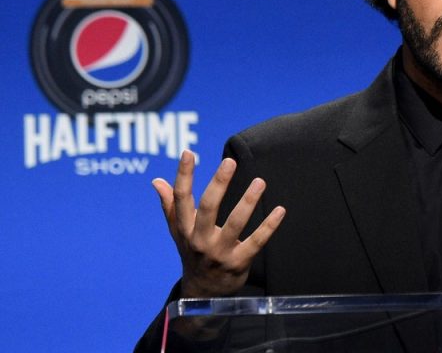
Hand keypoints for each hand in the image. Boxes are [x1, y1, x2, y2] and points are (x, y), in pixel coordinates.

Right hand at [152, 150, 285, 297]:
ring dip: (248, 202)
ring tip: (260, 181)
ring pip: (235, 224)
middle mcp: (200, 240)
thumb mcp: (179, 232)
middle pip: (208, 208)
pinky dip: (269, 226)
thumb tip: (156, 181)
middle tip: (229, 161)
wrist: (202, 293)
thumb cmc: (192, 253)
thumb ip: (170, 206)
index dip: (183, 176)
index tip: (188, 152)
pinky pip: (256, 242)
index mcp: (185, 229)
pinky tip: (280, 210)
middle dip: (218, 184)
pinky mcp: (239, 262)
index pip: (181, 199)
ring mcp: (220, 252)